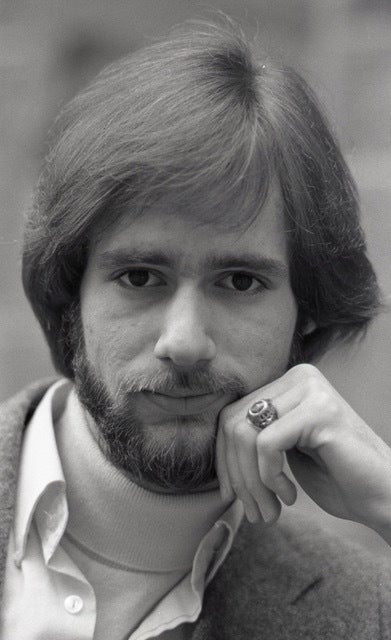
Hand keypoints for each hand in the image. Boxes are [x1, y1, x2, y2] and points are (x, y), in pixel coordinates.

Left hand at [216, 364, 390, 541]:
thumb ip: (253, 438)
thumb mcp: (284, 451)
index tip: (231, 495)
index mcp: (287, 383)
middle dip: (236, 474)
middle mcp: (298, 376)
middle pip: (232, 422)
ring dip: (251, 482)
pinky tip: (289, 496)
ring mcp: (310, 389)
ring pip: (245, 434)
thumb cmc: (336, 477)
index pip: (231, 414)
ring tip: (269, 511)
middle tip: (253, 510)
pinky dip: (269, 477)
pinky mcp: (320, 410)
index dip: (223, 459)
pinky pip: (267, 443)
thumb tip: (210, 446)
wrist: (383, 496)